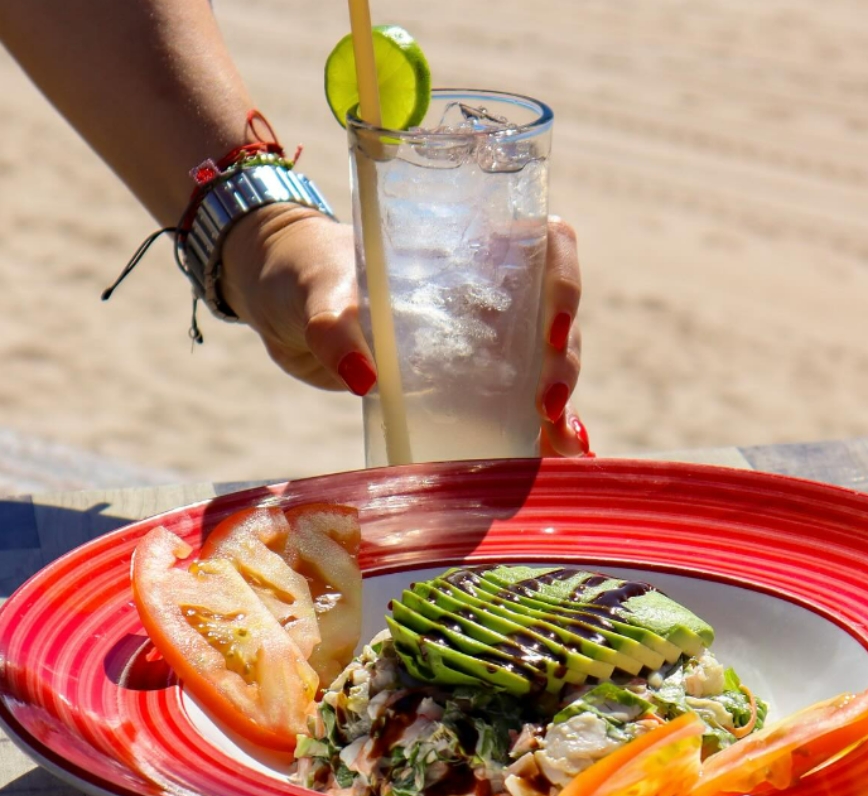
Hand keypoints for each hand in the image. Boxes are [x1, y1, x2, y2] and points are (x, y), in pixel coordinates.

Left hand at [221, 207, 588, 456]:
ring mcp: (481, 339)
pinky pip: (514, 403)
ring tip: (561, 445)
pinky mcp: (464, 382)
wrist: (281, 306)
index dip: (565, 284)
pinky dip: (537, 429)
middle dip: (563, 364)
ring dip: (561, 405)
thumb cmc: (304, 275)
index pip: (547, 246)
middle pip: (554, 319)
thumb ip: (333, 326)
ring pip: (545, 365)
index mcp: (469, 247)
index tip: (552, 332)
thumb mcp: (317, 291)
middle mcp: (488, 291)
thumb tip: (363, 376)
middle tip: (546, 408)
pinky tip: (551, 455)